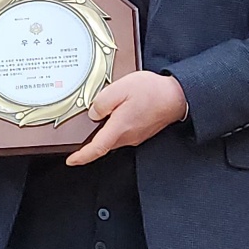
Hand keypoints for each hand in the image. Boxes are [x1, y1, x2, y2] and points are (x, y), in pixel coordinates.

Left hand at [64, 71, 187, 166]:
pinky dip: (115, 127)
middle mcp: (128, 136)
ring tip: (101, 116)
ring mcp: (136, 135)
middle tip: (81, 133)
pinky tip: (116, 113)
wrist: (178, 96)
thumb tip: (93, 113)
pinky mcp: (141, 131)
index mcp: (119, 128)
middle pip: (103, 144)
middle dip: (90, 142)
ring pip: (113, 138)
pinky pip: (122, 133)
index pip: (96, 149)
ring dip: (104, 132)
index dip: (82, 157)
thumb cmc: (152, 91)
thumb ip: (102, 102)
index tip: (71, 160)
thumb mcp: (121, 88)